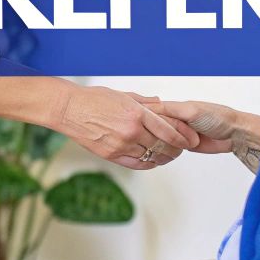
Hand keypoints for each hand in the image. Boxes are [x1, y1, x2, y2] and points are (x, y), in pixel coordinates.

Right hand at [51, 86, 199, 170]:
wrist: (69, 110)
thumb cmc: (94, 99)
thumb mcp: (122, 95)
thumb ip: (144, 101)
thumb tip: (160, 103)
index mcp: (136, 113)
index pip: (167, 130)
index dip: (182, 138)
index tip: (190, 140)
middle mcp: (131, 131)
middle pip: (162, 146)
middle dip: (176, 149)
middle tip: (182, 149)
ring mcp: (121, 145)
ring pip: (150, 157)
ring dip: (163, 158)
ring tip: (169, 156)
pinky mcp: (111, 155)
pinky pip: (136, 164)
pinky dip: (148, 164)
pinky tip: (152, 161)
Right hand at [147, 100, 259, 157]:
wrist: (235, 134)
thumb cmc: (219, 117)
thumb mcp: (192, 111)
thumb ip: (170, 111)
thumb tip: (149, 110)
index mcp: (174, 106)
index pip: (152, 112)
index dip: (147, 119)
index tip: (145, 126)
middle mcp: (175, 119)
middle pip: (154, 127)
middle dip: (159, 133)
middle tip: (172, 135)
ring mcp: (179, 132)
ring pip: (161, 139)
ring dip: (165, 143)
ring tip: (178, 143)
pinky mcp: (184, 145)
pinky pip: (170, 147)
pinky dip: (169, 150)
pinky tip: (172, 151)